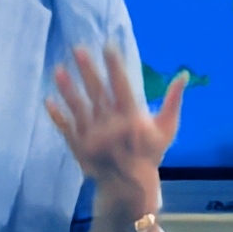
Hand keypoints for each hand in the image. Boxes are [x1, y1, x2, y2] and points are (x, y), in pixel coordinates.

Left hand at [45, 42, 188, 210]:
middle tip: (78, 49)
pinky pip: (66, 128)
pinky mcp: (79, 146)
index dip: (115, 66)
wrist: (129, 185)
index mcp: (132, 118)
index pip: (123, 86)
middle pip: (97, 92)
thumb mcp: (167, 128)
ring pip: (78, 108)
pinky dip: (58, 115)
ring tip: (58, 70)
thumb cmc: (149, 153)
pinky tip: (49, 100)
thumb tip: (183, 75)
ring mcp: (92, 136)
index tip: (108, 46)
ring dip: (68, 89)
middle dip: (88, 70)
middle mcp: (111, 125)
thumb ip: (173, 100)